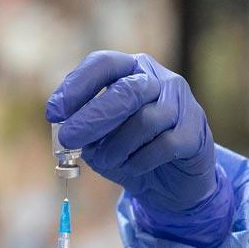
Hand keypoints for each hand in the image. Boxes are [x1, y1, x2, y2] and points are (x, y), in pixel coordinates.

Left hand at [46, 51, 234, 247]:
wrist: (171, 183)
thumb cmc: (131, 152)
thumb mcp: (100, 140)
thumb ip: (84, 131)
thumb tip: (65, 129)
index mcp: (131, 71)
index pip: (104, 64)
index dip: (77, 86)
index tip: (54, 112)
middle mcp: (159, 80)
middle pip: (126, 91)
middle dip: (92, 117)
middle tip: (68, 139)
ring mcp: (181, 104)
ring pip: (145, 120)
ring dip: (117, 147)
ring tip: (106, 161)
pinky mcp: (195, 132)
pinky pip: (164, 145)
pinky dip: (140, 161)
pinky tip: (133, 167)